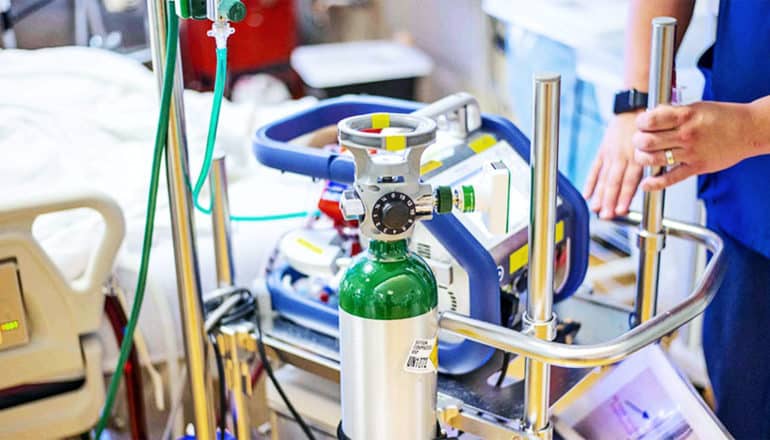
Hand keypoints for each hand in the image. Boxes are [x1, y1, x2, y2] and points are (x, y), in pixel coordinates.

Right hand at [583, 112, 643, 218]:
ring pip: (604, 178)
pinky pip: (595, 168)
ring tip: (596, 209)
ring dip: (599, 195)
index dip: (625, 197)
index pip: (630, 181)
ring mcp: (610, 154)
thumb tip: (648, 186)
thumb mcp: (654, 145)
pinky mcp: (602, 151)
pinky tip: (587, 194)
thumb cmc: (647, 129)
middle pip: (614, 182)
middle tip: (606, 215)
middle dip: (610, 200)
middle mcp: (622, 156)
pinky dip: (590, 182)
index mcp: (636, 156)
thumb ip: (649, 165)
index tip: (621, 210)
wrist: (632, 109)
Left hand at [632, 101, 760, 190]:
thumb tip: (650, 114)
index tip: (640, 124)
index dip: (640, 123)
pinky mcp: (697, 167)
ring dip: (642, 159)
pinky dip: (655, 183)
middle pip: (647, 141)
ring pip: (654, 159)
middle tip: (638, 141)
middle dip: (637, 142)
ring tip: (643, 156)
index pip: (650, 120)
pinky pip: (671, 178)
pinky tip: (646, 183)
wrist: (749, 130)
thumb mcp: (696, 107)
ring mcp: (691, 152)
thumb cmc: (724, 118)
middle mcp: (686, 134)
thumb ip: (673, 112)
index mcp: (685, 116)